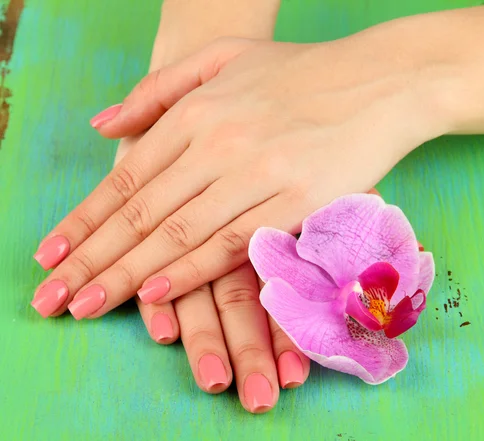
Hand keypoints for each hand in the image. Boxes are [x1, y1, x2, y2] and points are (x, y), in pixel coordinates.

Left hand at [32, 35, 446, 318]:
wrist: (382, 80)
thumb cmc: (303, 71)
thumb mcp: (224, 58)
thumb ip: (158, 88)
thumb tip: (103, 126)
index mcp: (199, 111)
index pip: (127, 176)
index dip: (85, 220)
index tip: (52, 255)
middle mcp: (221, 143)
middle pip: (143, 212)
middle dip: (93, 259)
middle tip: (55, 297)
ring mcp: (259, 174)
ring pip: (180, 234)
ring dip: (130, 274)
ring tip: (89, 303)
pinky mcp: (297, 202)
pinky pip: (233, 244)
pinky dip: (192, 271)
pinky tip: (158, 294)